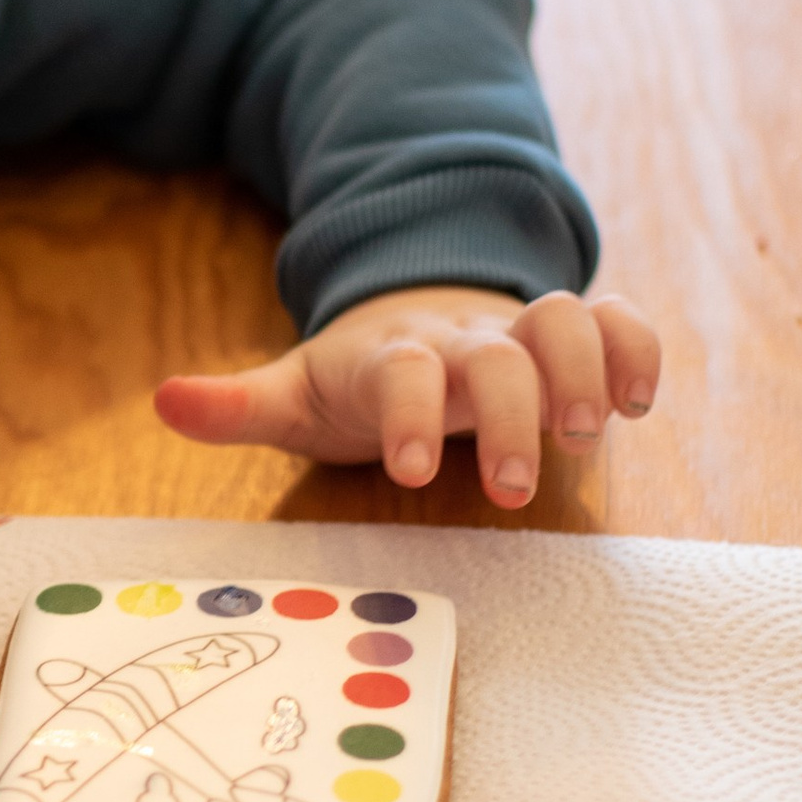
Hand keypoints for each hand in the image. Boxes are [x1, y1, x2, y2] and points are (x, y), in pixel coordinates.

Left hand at [155, 285, 661, 508]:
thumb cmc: (357, 379)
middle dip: (509, 418)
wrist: (415, 313)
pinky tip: (637, 404)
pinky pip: (618, 321)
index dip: (408, 414)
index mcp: (395, 352)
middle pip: (499, 356)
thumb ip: (235, 403)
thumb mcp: (293, 393)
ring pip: (567, 320)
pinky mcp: (569, 339)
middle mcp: (465, 337)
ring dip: (584, 371)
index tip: (407, 472)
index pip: (404, 369)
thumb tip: (164, 401)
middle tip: (509, 489)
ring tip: (584, 434)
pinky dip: (635, 351)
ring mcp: (521, 332)